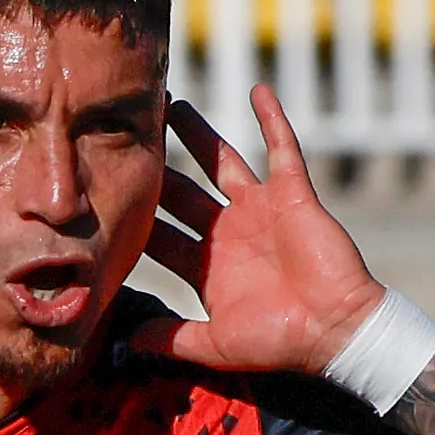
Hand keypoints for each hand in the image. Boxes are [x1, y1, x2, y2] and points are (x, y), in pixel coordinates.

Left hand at [134, 89, 387, 380]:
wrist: (334, 330)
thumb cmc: (277, 342)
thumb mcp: (211, 344)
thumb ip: (167, 338)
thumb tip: (119, 341)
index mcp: (205, 266)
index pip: (157, 235)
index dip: (131, 216)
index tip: (99, 193)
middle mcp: (227, 233)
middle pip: (180, 191)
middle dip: (155, 165)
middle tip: (125, 136)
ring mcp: (258, 211)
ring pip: (221, 162)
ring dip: (198, 134)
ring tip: (171, 104)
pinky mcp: (292, 195)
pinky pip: (282, 149)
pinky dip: (272, 120)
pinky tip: (257, 90)